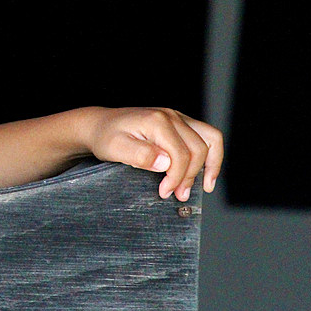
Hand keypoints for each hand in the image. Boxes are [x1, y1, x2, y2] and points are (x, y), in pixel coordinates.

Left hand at [85, 107, 222, 201]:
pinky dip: (211, 154)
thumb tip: (165, 163)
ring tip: (204, 186)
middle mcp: (170, 116)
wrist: (99, 125)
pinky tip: (206, 172)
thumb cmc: (105, 137)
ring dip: (210, 164)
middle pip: (198, 148)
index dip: (176, 177)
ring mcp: (176, 117)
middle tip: (179, 195)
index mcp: (157, 121)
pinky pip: (205, 136)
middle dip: (191, 176)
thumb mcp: (114, 149)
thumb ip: (140, 155)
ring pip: (210, 138)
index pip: (181, 154)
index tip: (165, 192)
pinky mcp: (178, 123)